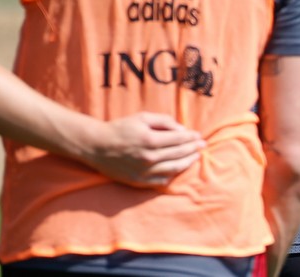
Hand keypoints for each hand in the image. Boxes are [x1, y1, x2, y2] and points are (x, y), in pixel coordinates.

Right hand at [85, 113, 205, 186]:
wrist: (96, 146)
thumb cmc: (121, 128)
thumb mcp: (142, 117)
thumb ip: (164, 121)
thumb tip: (182, 129)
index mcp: (150, 139)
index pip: (179, 139)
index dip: (191, 137)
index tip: (199, 136)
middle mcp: (148, 157)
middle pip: (179, 154)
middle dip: (193, 149)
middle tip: (202, 146)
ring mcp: (143, 171)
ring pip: (173, 169)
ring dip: (187, 162)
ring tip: (195, 157)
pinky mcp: (138, 181)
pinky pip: (161, 180)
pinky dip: (172, 175)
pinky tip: (178, 169)